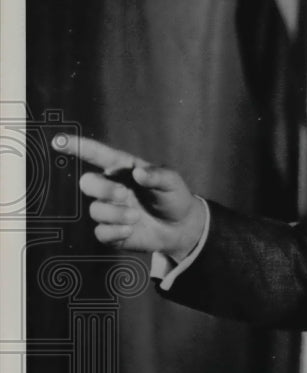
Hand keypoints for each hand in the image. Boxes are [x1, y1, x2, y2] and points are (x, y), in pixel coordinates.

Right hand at [51, 134, 205, 259]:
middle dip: (102, 189)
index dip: (77, 147)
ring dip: (115, 213)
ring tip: (136, 216)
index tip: (59, 141)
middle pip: (88, 182)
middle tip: (124, 195)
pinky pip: (101, 232)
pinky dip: (115, 231)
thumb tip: (139, 173)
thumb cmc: (173, 198)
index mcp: (123, 169)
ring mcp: (110, 210)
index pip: (97, 155)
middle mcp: (111, 188)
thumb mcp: (172, 182)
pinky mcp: (111, 231)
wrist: (181, 227)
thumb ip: (158, 175)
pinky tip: (131, 230)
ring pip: (95, 209)